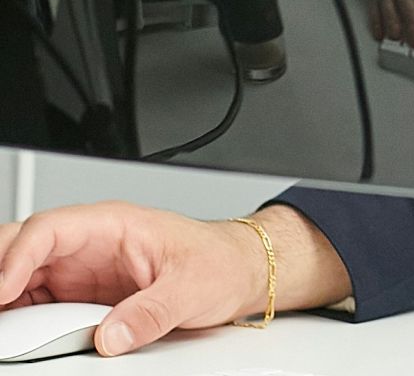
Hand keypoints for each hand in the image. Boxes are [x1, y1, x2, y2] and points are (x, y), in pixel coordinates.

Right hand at [0, 203, 348, 356]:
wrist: (241, 270)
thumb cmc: (220, 262)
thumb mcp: (192, 288)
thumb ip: (151, 312)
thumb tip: (111, 336)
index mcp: (113, 224)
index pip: (49, 230)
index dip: (18, 258)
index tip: (4, 290)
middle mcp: (90, 243)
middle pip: (23, 246)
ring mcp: (81, 269)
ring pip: (22, 274)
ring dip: (5, 295)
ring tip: (2, 325)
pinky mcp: (80, 294)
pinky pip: (36, 300)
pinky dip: (18, 313)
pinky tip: (13, 329)